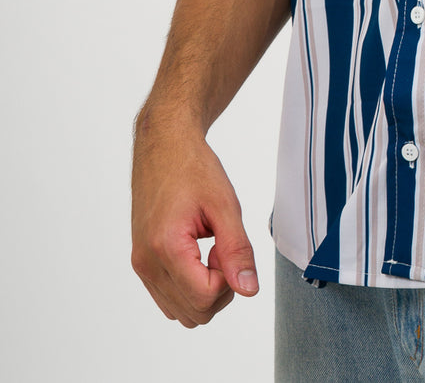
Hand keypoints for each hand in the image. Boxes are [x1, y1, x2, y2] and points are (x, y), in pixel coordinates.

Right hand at [131, 112, 258, 326]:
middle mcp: (147, 263)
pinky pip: (168, 298)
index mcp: (166, 247)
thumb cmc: (192, 168)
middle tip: (222, 248)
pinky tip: (197, 256)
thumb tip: (248, 289)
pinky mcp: (142, 263)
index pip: (205, 298)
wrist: (163, 146)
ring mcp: (141, 265)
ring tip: (209, 251)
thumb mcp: (224, 204)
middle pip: (195, 313)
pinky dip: (189, 287)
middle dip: (219, 288)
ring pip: (181, 312)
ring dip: (204, 291)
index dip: (228, 279)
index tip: (228, 246)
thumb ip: (237, 250)